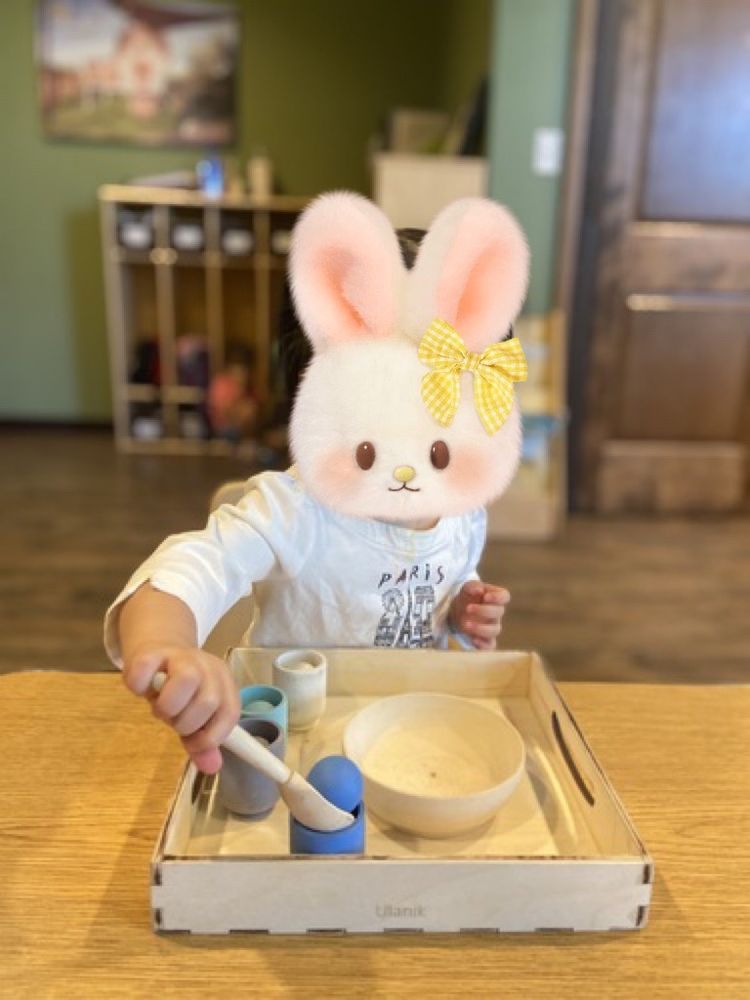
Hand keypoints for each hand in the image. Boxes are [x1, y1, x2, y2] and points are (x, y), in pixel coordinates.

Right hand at [123, 646, 239, 773]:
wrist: (158, 651)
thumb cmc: (180, 690)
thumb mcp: (195, 717)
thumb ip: (202, 742)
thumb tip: (212, 768)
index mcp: (224, 683)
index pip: (230, 714)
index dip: (211, 737)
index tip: (192, 742)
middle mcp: (209, 666)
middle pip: (208, 702)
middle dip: (185, 723)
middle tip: (173, 718)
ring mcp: (182, 656)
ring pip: (186, 680)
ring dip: (167, 706)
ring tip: (161, 707)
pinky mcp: (153, 653)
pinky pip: (146, 673)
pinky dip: (140, 687)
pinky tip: (143, 688)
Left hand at [449, 581, 509, 650]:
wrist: (457, 611)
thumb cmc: (467, 596)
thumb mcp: (468, 588)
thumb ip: (473, 586)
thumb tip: (480, 590)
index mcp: (495, 598)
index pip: (504, 596)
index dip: (497, 597)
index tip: (485, 597)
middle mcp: (497, 613)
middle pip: (499, 612)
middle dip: (483, 611)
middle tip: (467, 608)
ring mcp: (492, 627)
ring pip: (495, 630)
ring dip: (481, 628)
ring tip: (465, 624)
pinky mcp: (485, 639)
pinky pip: (490, 645)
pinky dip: (483, 645)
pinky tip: (473, 640)